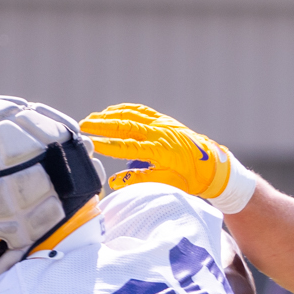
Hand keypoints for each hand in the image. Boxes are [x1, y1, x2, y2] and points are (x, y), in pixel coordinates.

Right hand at [79, 104, 255, 209]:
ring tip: (90, 120)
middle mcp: (160, 133)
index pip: (129, 146)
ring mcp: (161, 123)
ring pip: (130, 115)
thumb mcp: (167, 183)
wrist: (210, 164)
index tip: (92, 143)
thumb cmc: (189, 177)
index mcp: (161, 150)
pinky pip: (139, 110)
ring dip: (109, 116)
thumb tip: (115, 181)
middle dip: (102, 125)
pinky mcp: (162, 119)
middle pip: (126, 125)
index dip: (109, 144)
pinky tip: (109, 112)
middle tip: (83, 126)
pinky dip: (122, 110)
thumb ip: (141, 180)